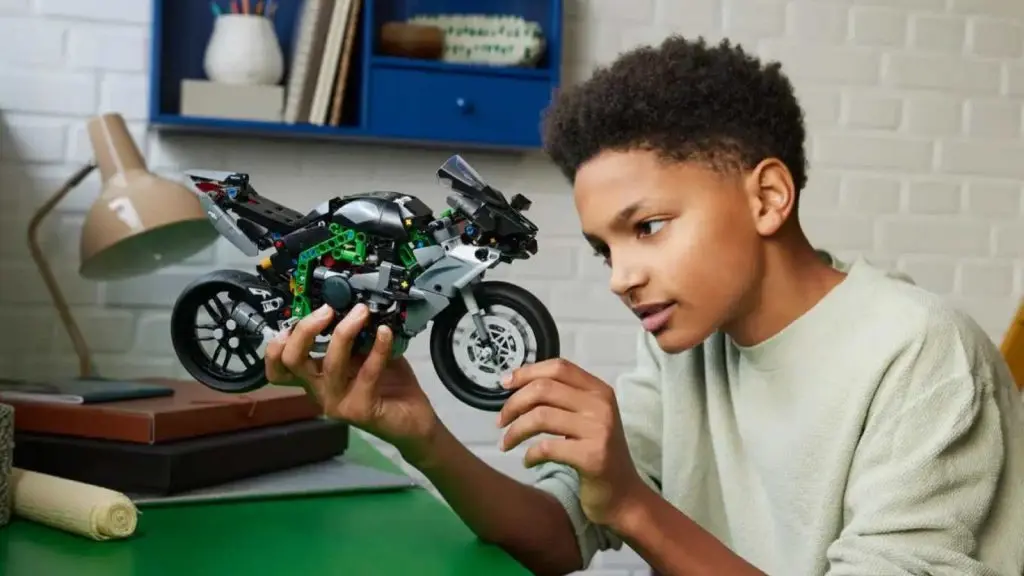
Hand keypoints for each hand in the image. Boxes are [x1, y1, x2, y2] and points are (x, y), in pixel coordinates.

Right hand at [265, 303, 439, 460]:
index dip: (276, 345)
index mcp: (315, 379)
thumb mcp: (365, 355)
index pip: (278, 368)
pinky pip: (366, 373)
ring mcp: (337, 403)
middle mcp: (320, 392)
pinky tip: (385, 333)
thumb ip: (354, 337)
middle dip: (305, 329)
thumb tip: (351, 305)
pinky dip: (377, 348)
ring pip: (330, 364)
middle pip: (291, 361)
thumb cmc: (389, 386)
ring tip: (362, 312)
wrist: (414, 421)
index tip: (296, 318)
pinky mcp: (360, 410)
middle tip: (328, 310)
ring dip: (345, 332)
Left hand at [497, 358, 647, 529]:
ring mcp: (599, 430)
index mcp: (600, 391)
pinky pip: (547, 447)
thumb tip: (518, 385)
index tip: (505, 383)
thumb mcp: (587, 419)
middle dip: (514, 403)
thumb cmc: (597, 454)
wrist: (624, 496)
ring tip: (506, 443)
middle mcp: (601, 405)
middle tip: (500, 422)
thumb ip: (563, 399)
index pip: (559, 367)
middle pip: (544, 389)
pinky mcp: (592, 456)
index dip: (527, 372)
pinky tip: (528, 461)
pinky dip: (530, 454)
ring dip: (515, 431)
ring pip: (540, 416)